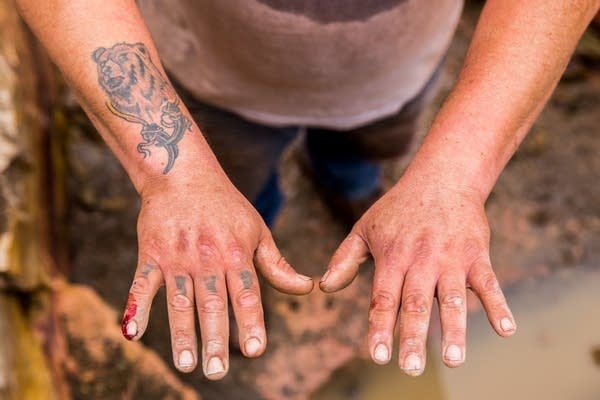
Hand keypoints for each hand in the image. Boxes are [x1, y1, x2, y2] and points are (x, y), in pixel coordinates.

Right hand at [120, 171, 312, 378]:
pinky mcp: (151, 252)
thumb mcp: (257, 231)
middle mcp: (208, 257)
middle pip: (212, 303)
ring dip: (182, 333)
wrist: (182, 173)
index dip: (251, 322)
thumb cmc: (226, 206)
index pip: (247, 293)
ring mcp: (177, 256)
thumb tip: (308, 289)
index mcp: (236, 253)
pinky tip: (133, 334)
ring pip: (180, 300)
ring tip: (187, 364)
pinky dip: (137, 307)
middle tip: (216, 372)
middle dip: (215, 339)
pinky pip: (142, 283)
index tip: (255, 350)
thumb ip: (277, 265)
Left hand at [320, 172, 515, 375]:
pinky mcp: (477, 255)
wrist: (442, 178)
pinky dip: (498, 305)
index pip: (384, 298)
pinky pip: (489, 283)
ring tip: (454, 360)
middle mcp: (421, 260)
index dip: (380, 327)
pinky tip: (506, 330)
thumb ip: (344, 259)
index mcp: (392, 257)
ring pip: (452, 298)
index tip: (378, 357)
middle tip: (411, 368)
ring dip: (454, 330)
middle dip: (414, 337)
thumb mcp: (365, 228)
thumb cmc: (398, 209)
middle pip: (416, 303)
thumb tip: (324, 287)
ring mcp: (451, 258)